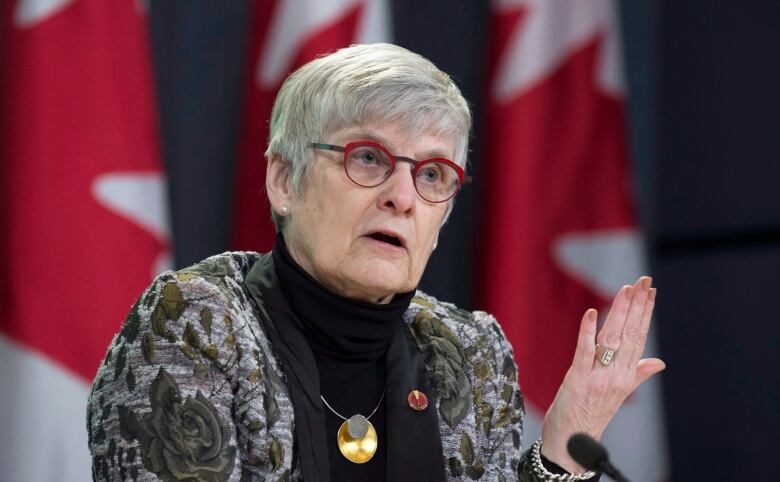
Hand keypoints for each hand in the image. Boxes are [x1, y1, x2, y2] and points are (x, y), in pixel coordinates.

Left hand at [540, 276, 665, 472]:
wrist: (571, 444)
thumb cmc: (590, 416)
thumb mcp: (618, 394)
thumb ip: (638, 374)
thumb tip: (659, 361)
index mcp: (626, 375)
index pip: (639, 337)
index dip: (645, 313)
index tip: (651, 290)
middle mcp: (616, 374)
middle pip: (629, 333)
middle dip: (637, 305)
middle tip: (644, 280)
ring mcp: (597, 377)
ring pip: (611, 339)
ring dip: (619, 312)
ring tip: (627, 289)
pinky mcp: (577, 380)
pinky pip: (584, 352)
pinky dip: (588, 332)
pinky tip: (592, 313)